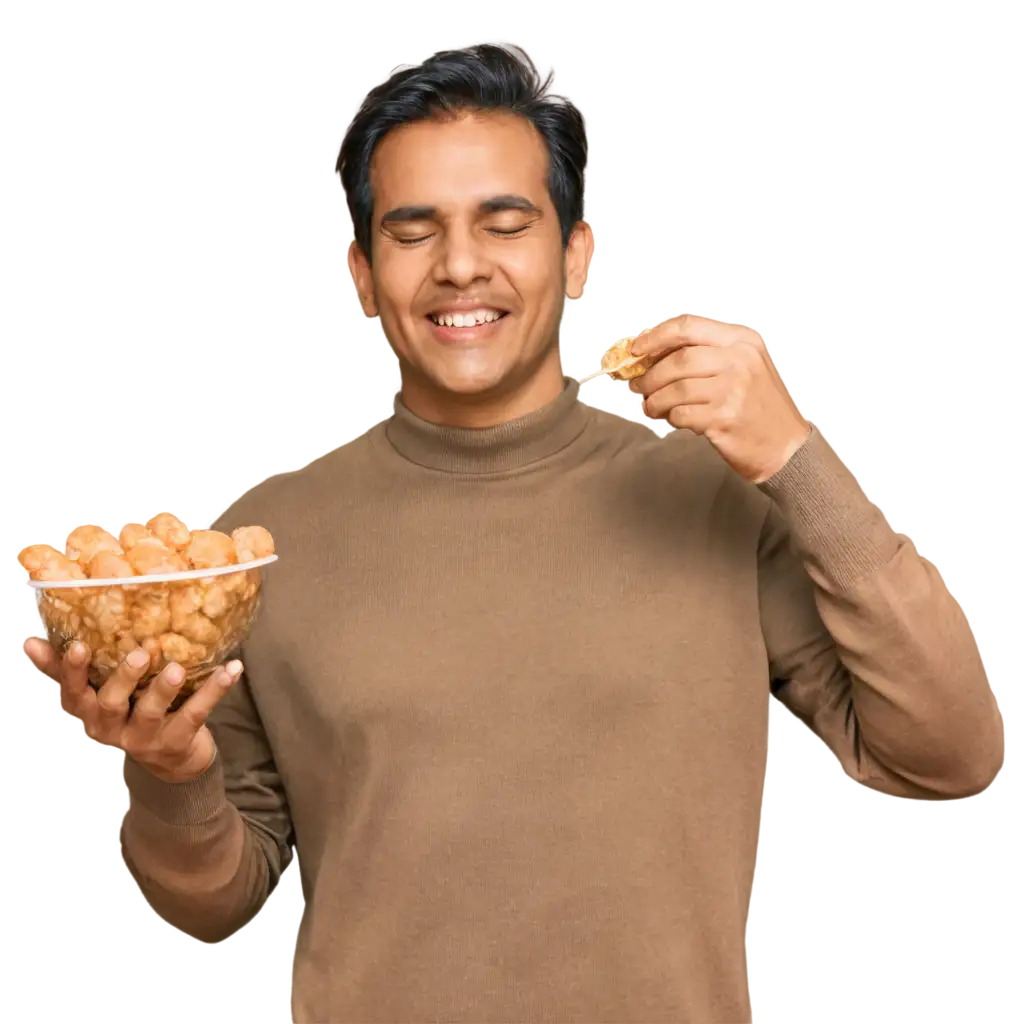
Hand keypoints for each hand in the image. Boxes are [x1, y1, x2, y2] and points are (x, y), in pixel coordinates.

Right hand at [23, 637, 242, 783]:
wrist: (174, 761)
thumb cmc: (135, 713)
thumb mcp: (104, 694)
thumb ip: (77, 671)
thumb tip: (33, 642)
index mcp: (90, 713)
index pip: (72, 692)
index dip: (69, 671)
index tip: (75, 646)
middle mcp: (111, 730)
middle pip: (109, 705)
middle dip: (123, 679)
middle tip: (140, 654)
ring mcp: (143, 739)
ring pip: (150, 713)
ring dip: (164, 688)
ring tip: (178, 668)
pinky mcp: (176, 743)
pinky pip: (196, 714)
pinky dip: (216, 690)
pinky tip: (233, 669)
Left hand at [630, 315, 811, 483]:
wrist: (785, 447)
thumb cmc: (757, 406)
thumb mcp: (742, 368)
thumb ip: (705, 357)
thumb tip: (652, 358)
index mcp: (741, 340)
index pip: (690, 327)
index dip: (656, 337)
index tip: (635, 350)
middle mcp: (739, 360)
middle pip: (679, 360)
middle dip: (652, 376)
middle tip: (641, 388)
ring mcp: (733, 389)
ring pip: (676, 389)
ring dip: (656, 401)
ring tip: (650, 408)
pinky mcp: (725, 418)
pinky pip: (682, 414)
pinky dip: (670, 418)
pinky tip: (671, 421)